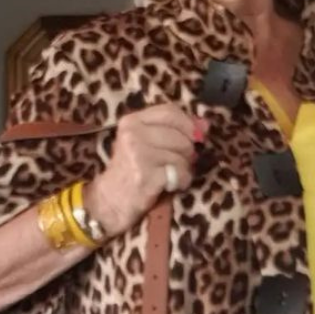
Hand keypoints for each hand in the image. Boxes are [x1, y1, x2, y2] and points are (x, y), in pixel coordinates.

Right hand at [86, 104, 205, 235]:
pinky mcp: (146, 175)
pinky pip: (180, 173)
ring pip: (182, 155)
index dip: (187, 123)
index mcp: (131, 121)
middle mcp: (133, 134)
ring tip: (173, 174)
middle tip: (180, 161)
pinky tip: (171, 184)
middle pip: (180, 135)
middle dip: (187, 150)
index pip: (169, 111)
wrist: (109, 201)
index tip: (195, 136)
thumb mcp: (145, 143)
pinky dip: (181, 181)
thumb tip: (205, 124)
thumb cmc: (131, 170)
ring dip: (184, 168)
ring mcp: (139, 154)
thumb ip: (172, 130)